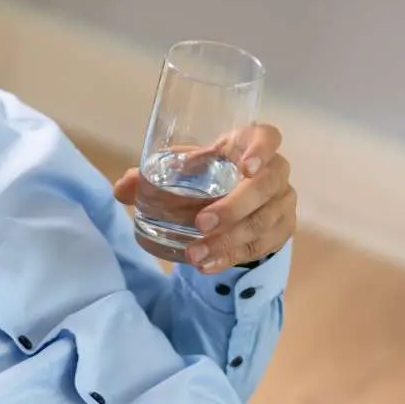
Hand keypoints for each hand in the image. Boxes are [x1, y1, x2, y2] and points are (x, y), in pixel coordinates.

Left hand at [113, 124, 295, 271]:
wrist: (236, 201)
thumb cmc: (209, 174)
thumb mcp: (184, 170)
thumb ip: (152, 177)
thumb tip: (122, 189)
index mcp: (249, 144)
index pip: (268, 137)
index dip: (261, 149)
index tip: (245, 167)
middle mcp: (275, 171)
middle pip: (266, 185)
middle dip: (234, 206)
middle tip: (201, 223)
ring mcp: (282, 203)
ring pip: (263, 222)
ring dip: (228, 241)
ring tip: (195, 254)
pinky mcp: (281, 231)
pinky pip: (260, 247)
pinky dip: (231, 257)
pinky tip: (207, 265)